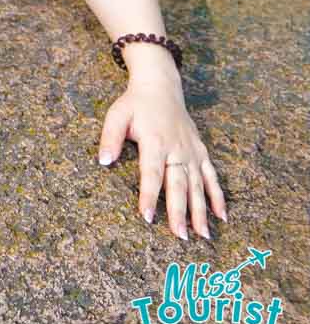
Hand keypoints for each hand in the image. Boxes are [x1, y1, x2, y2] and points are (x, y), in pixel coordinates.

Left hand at [98, 74, 226, 239]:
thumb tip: (102, 161)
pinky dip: (217, 196)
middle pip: (178, 184)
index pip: (151, 174)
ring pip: (198, 185)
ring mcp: (192, 152)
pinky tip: (221, 217)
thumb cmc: (135, 104)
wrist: (161, 87)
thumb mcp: (116, 115)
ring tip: (203, 235)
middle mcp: (177, 149)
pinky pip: (212, 176)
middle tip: (179, 236)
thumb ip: (110, 138)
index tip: (148, 217)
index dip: (149, 196)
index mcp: (155, 141)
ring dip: (201, 211)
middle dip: (179, 211)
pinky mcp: (201, 152)